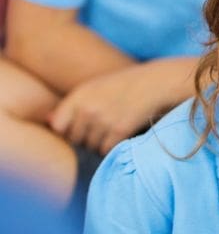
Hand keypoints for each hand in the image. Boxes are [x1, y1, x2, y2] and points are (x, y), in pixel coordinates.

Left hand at [49, 63, 173, 154]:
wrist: (155, 83)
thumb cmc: (124, 85)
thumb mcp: (95, 87)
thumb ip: (72, 105)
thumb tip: (47, 122)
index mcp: (80, 95)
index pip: (58, 126)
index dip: (68, 130)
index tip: (81, 127)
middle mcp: (88, 108)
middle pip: (75, 139)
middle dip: (86, 138)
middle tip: (103, 128)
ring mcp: (103, 120)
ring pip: (91, 147)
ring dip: (101, 143)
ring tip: (114, 129)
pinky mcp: (119, 130)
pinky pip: (106, 150)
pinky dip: (113, 147)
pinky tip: (122, 135)